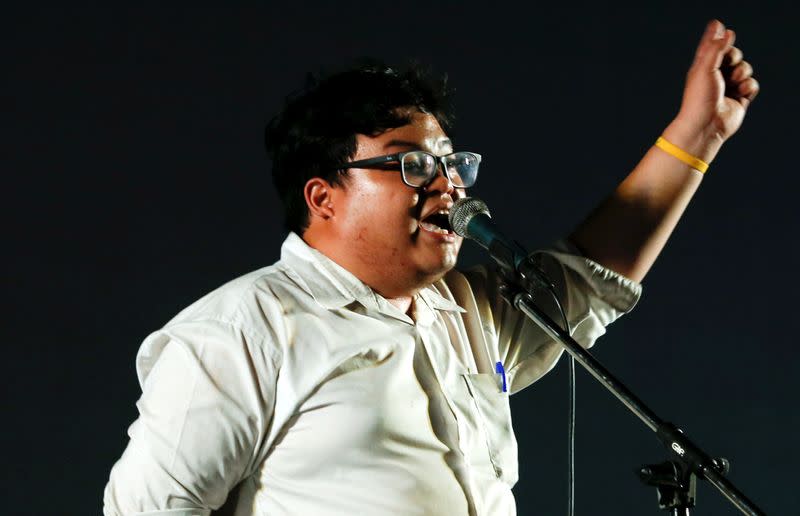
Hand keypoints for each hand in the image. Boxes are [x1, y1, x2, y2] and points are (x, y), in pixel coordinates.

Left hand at [673, 19, 759, 158]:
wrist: (705, 125)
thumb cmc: (699, 98)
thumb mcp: (704, 67)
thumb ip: (716, 48)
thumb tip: (726, 31)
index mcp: (703, 68)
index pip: (713, 47)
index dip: (718, 37)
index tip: (722, 27)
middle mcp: (716, 77)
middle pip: (733, 55)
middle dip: (734, 56)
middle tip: (729, 62)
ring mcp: (729, 88)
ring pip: (745, 68)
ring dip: (742, 72)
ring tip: (733, 82)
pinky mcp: (740, 99)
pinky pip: (752, 85)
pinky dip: (748, 87)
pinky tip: (739, 93)